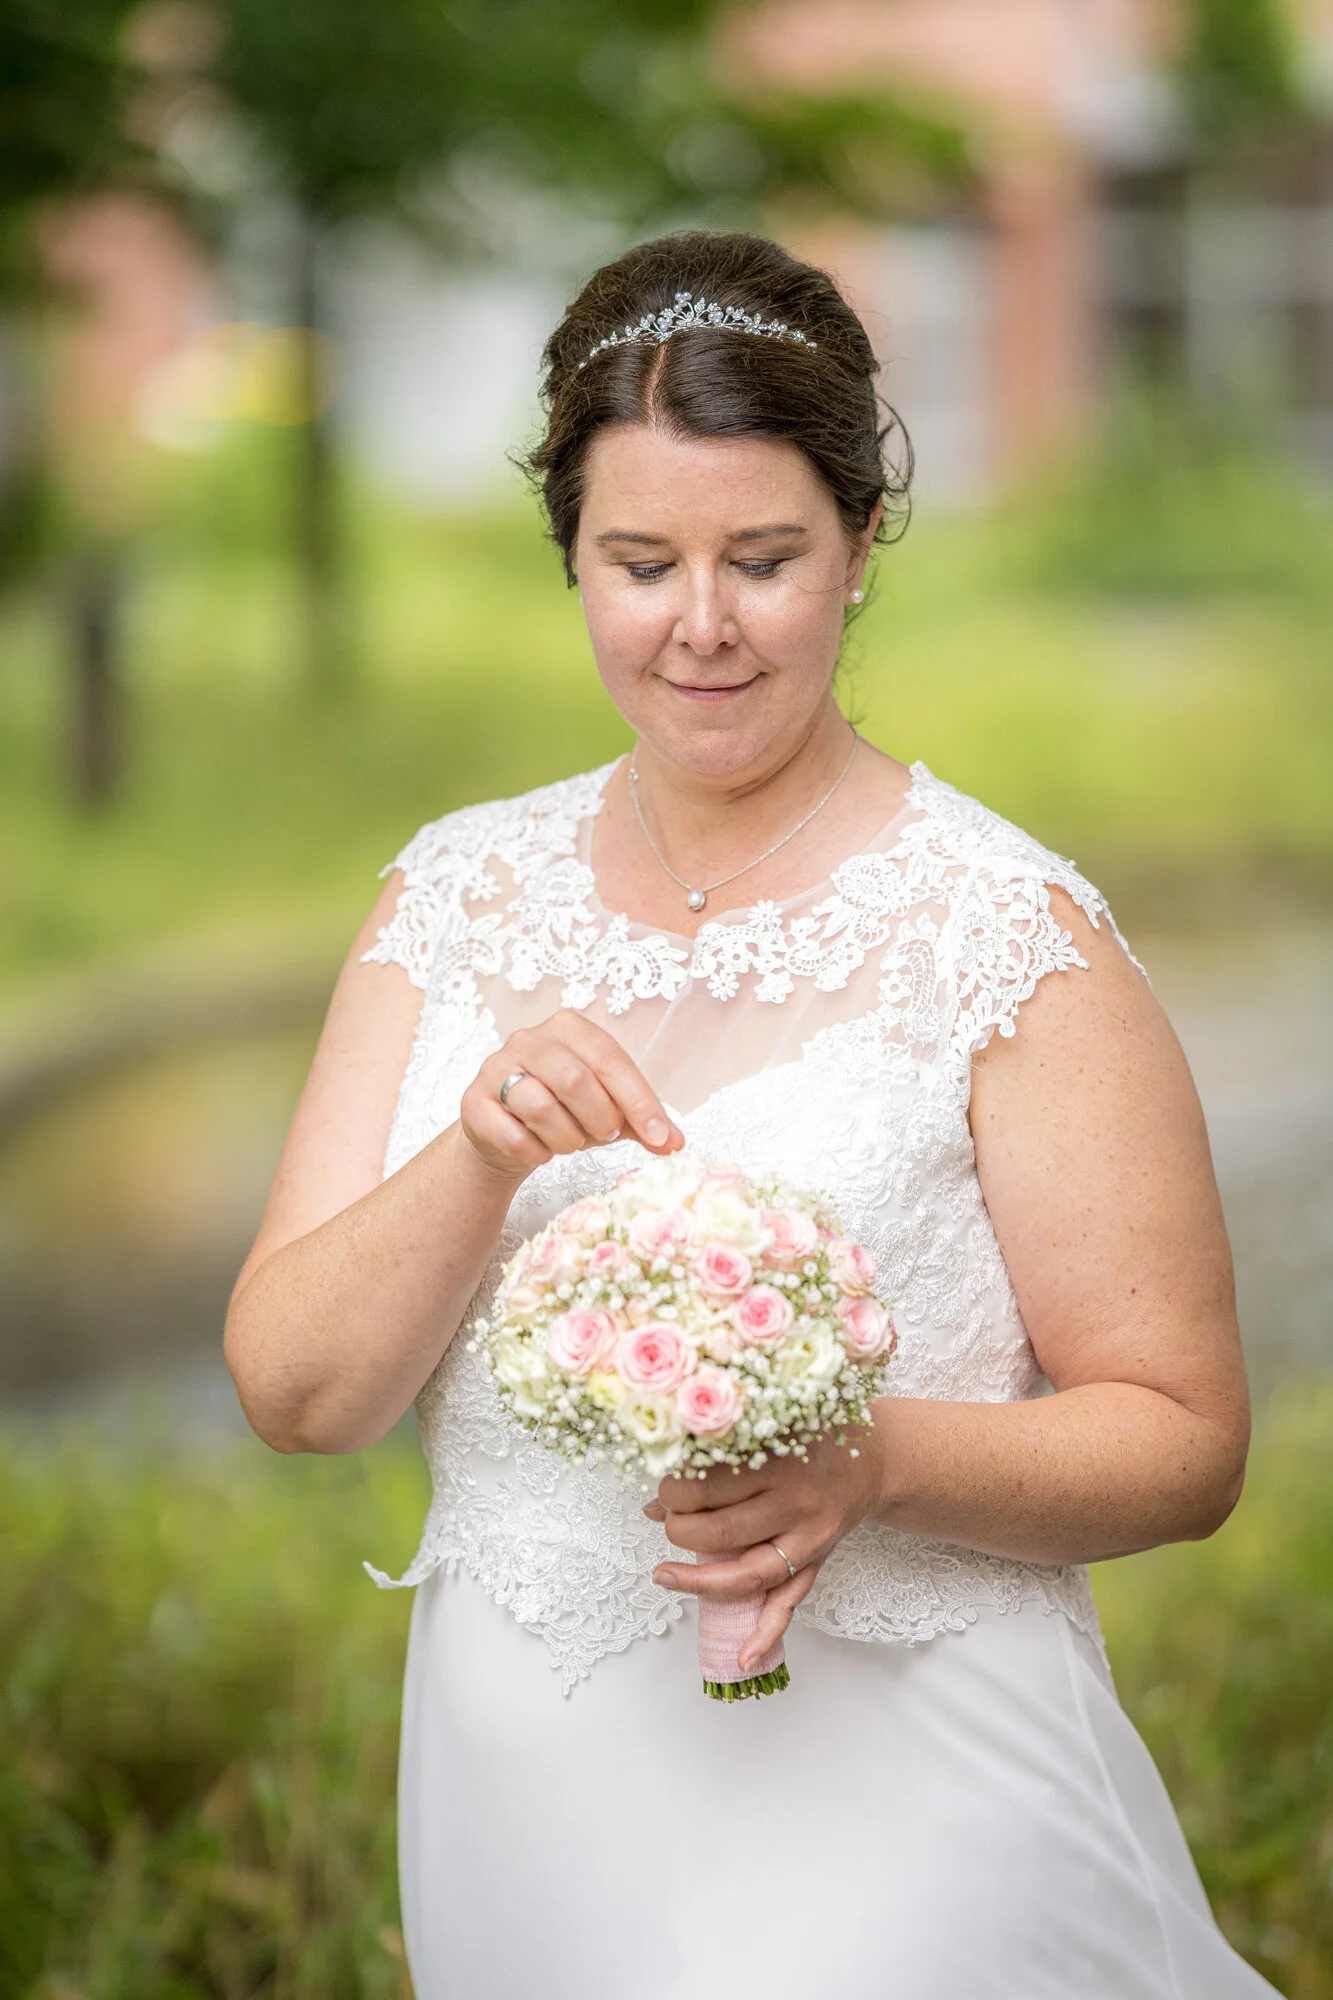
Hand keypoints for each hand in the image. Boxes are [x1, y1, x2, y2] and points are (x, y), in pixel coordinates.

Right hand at [460, 1009, 683, 1180]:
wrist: (505, 1134)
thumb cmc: (565, 1112)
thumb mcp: (609, 1111)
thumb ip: (644, 1123)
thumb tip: (676, 1144)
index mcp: (569, 1029)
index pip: (610, 1060)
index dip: (639, 1101)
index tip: (661, 1138)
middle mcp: (529, 1039)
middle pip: (573, 1078)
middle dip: (599, 1118)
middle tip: (604, 1136)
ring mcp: (495, 1068)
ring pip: (538, 1105)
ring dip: (566, 1137)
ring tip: (569, 1142)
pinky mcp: (474, 1102)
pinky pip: (510, 1134)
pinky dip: (535, 1152)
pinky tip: (540, 1151)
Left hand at [643, 1431, 884, 1670]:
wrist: (868, 1462)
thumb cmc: (807, 1440)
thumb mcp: (764, 1436)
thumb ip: (715, 1460)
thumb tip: (655, 1504)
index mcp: (778, 1461)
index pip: (709, 1486)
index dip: (676, 1491)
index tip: (666, 1486)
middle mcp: (795, 1504)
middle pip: (721, 1532)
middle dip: (680, 1530)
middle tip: (669, 1521)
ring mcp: (807, 1540)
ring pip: (746, 1574)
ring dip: (698, 1581)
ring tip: (665, 1576)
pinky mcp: (814, 1564)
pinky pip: (787, 1606)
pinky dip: (764, 1635)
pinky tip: (741, 1659)